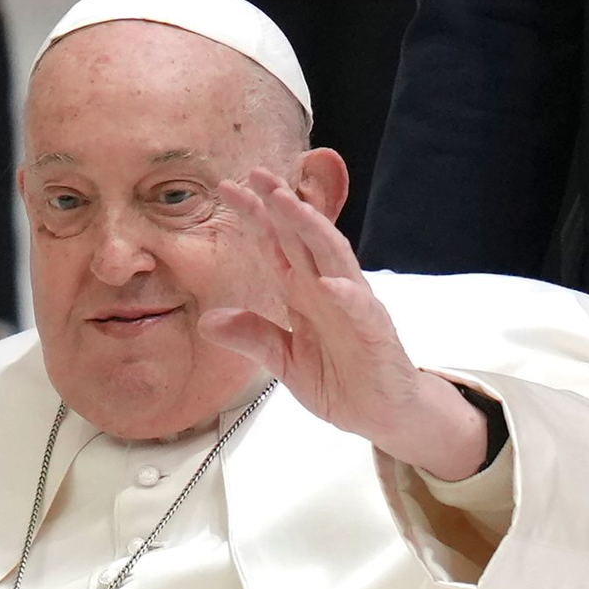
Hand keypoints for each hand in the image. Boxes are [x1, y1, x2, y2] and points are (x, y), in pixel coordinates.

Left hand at [198, 168, 487, 480]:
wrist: (381, 414)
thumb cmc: (340, 380)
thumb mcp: (284, 362)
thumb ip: (252, 337)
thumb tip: (207, 321)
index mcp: (303, 293)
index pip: (276, 246)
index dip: (254, 217)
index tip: (228, 189)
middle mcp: (328, 290)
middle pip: (303, 238)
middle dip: (281, 205)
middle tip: (257, 174)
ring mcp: (354, 306)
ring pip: (333, 257)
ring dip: (311, 228)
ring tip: (288, 204)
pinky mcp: (375, 332)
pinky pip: (360, 309)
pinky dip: (345, 294)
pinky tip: (328, 283)